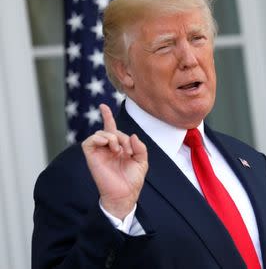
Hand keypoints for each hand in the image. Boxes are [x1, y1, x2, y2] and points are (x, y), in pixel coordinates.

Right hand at [81, 104, 147, 219]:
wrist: (125, 195)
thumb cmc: (132, 180)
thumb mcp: (142, 161)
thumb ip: (140, 147)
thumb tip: (132, 135)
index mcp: (118, 148)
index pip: (111, 129)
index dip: (107, 116)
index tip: (103, 106)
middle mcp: (107, 148)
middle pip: (111, 130)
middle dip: (121, 136)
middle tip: (128, 151)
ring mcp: (99, 152)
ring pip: (100, 133)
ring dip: (112, 137)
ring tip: (119, 149)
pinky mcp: (91, 157)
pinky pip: (89, 141)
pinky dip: (99, 138)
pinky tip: (109, 145)